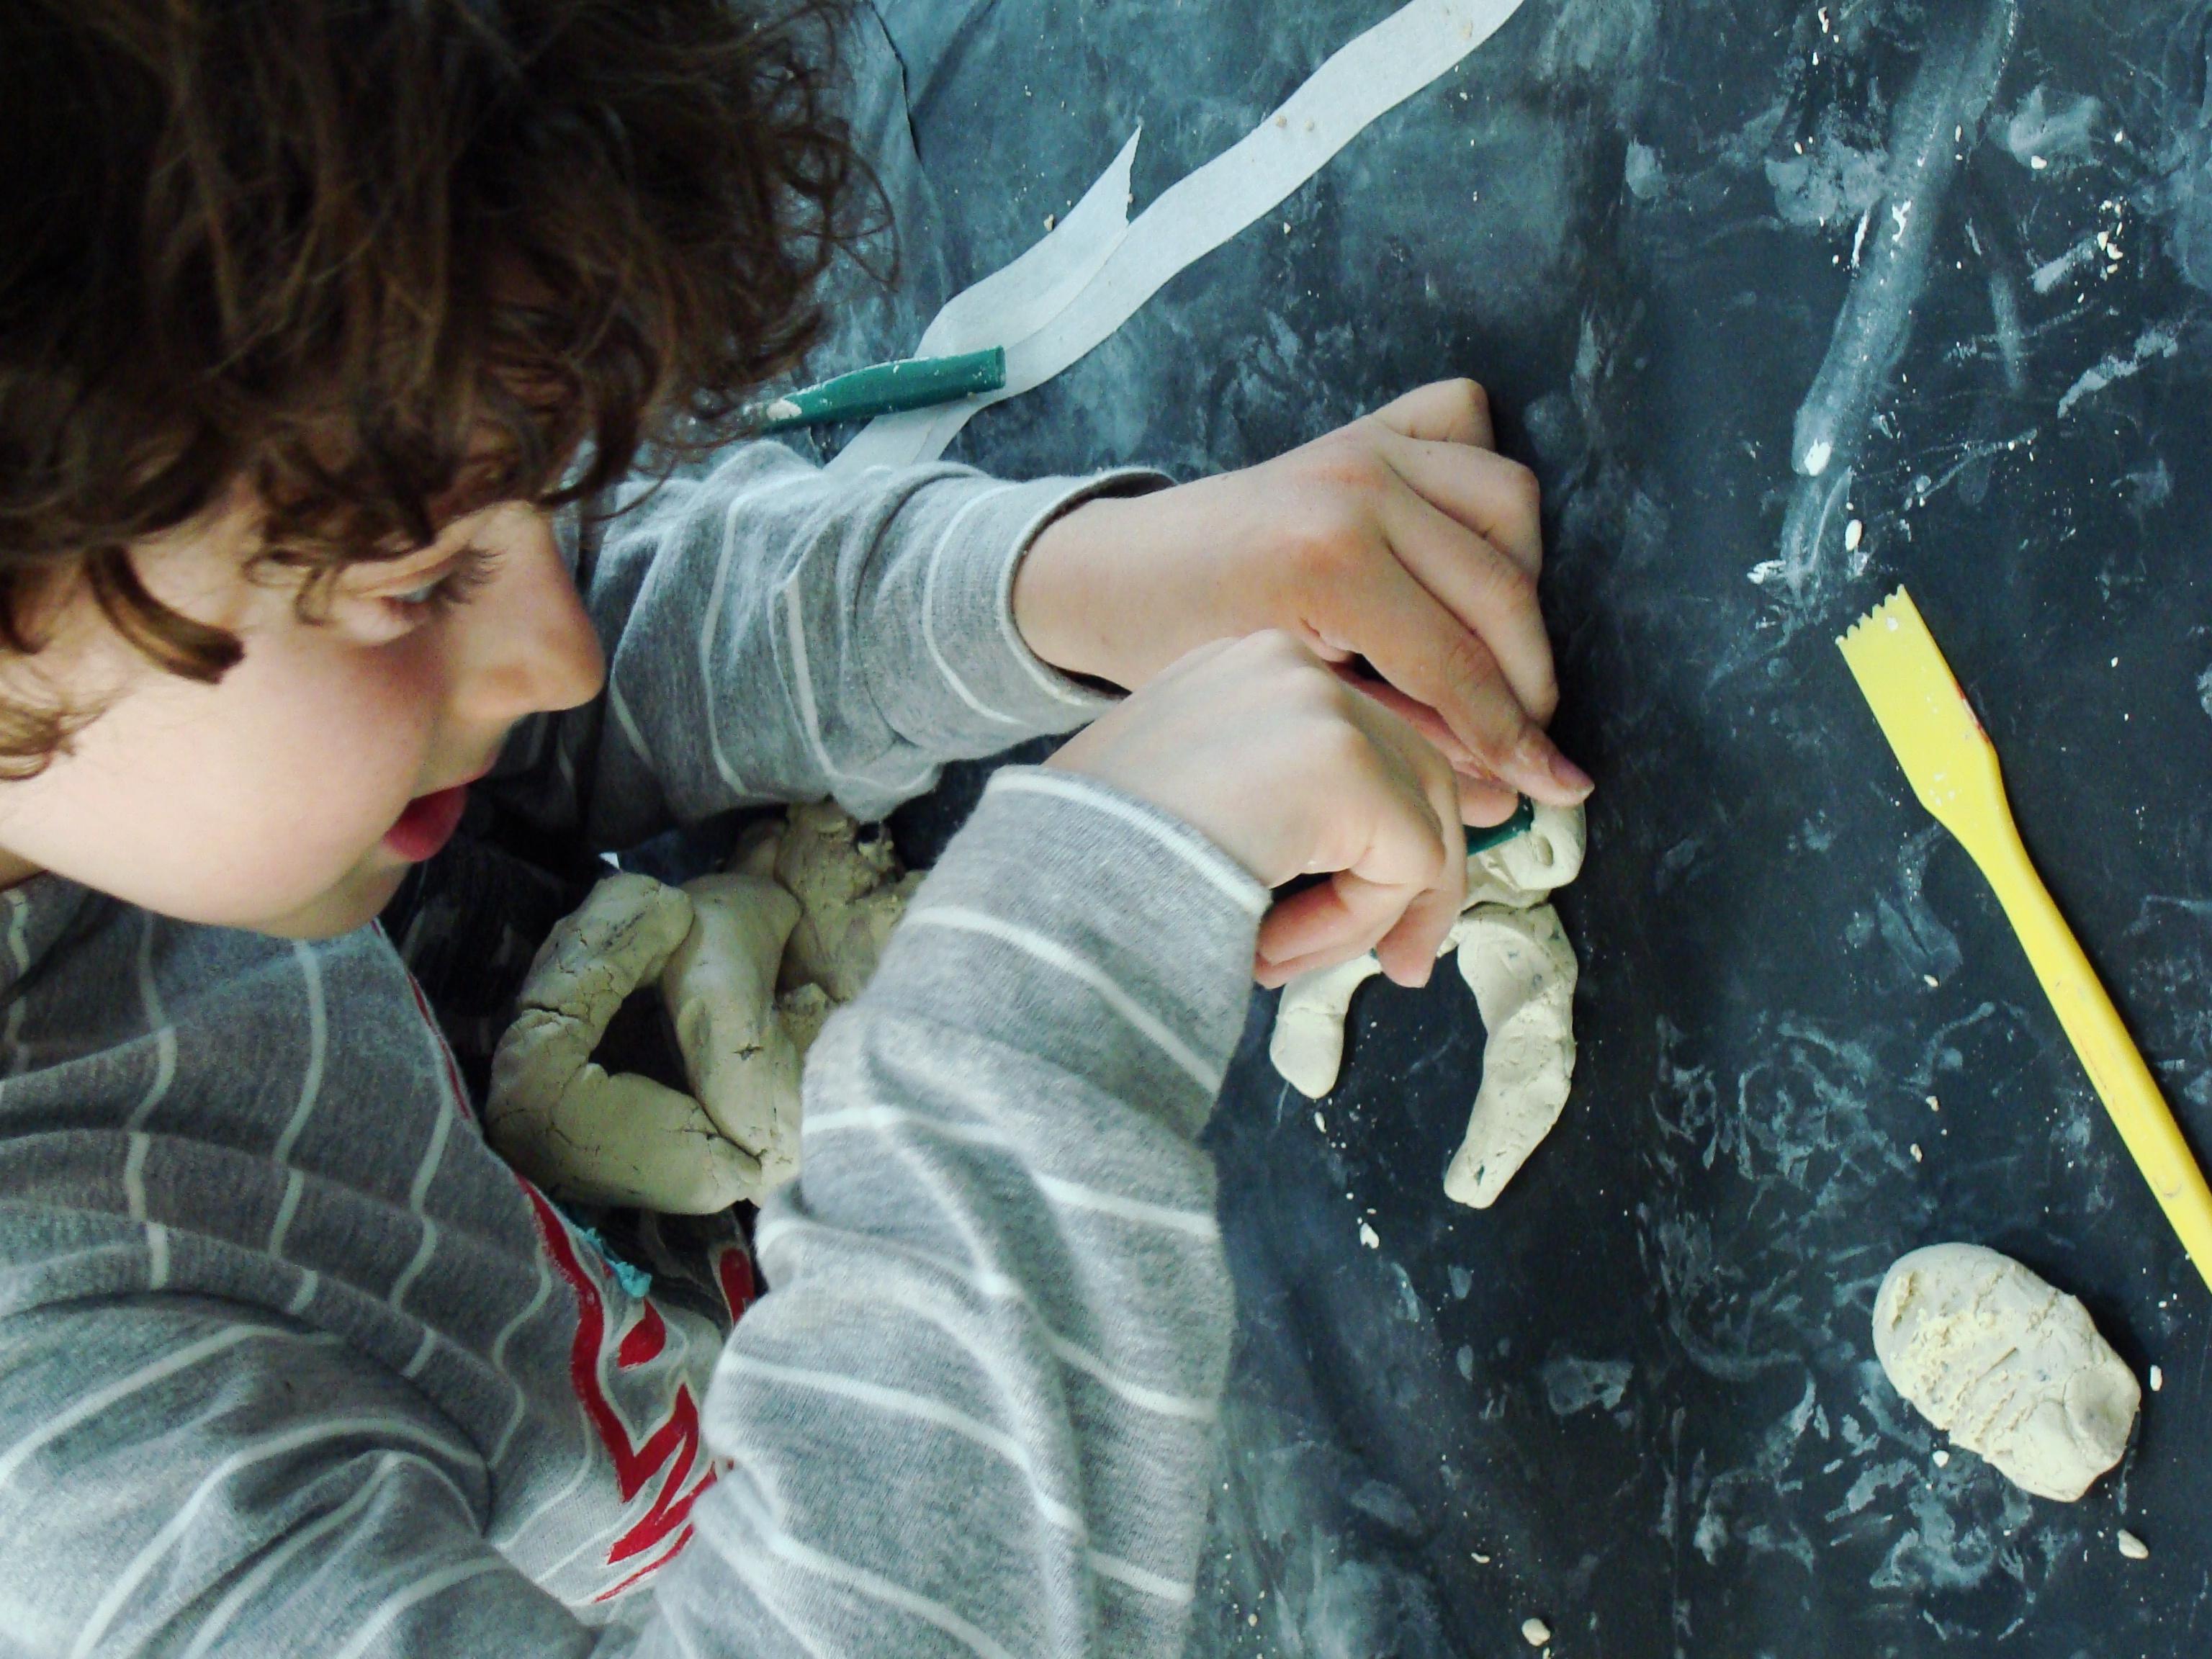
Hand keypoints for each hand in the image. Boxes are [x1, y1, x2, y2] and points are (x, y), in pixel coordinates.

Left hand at [1014, 379, 1590, 823]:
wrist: (1118, 575)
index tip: (1557, 784)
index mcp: (1325, 563)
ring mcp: (1364, 445)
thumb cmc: (1183, 651)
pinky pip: (1463, 419)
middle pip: (1502, 586)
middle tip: (1529, 731)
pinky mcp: (1365, 425)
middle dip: (1530, 675)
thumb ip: (1409, 736)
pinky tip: (1466, 542)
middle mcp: (1357, 488)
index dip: (1513, 735)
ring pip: (1508, 499)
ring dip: (1521, 579)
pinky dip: (1477, 474)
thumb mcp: (1292, 705)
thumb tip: (1515, 789)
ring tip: (1498, 647)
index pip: (1458, 663)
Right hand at [1046, 632, 1464, 987]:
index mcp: (1242, 669)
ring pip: (1420, 826)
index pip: (1362, 742)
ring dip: (1363, 917)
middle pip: (1416, 772)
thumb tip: (1394, 860)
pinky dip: (1354, 926)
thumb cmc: (1087, 869)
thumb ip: (1282, 811)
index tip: (1379, 917)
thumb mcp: (1191, 809)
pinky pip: (1409, 866)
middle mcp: (1285, 664)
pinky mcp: (1343, 765)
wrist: (1045, 889)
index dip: (1383, 837)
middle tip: (1401, 963)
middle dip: (1414, 882)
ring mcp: (1320, 706)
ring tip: (1276, 957)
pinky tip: (1268, 945)